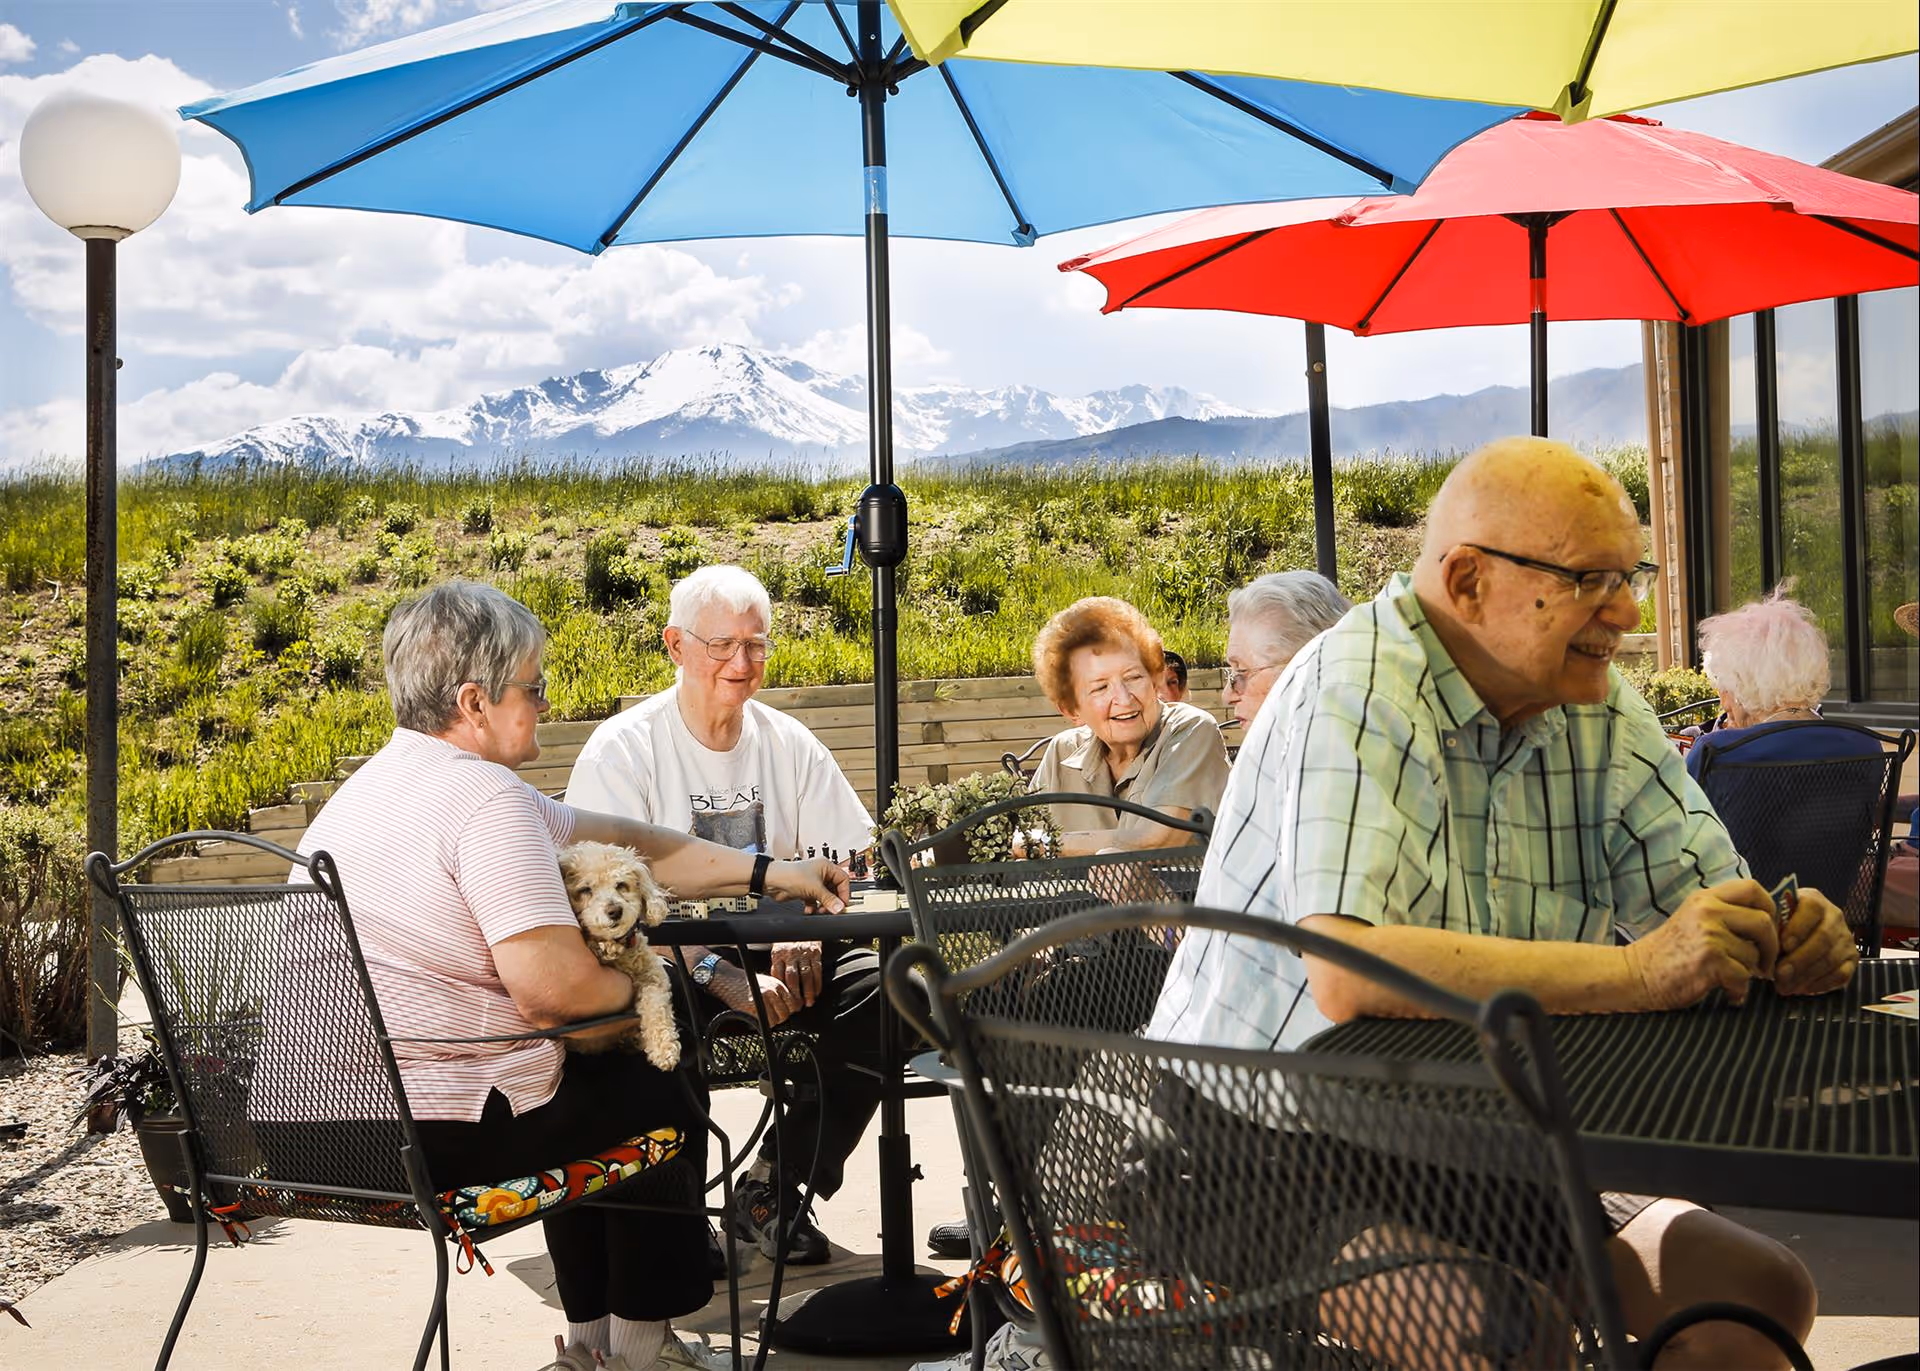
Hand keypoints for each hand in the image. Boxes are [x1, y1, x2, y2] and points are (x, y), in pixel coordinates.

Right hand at [710, 963, 799, 1026]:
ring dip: (771, 1022)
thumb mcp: (769, 983)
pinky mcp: (752, 1008)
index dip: (790, 1011)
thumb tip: (797, 1007)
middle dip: (780, 1017)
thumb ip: (782, 993)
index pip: (794, 1003)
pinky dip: (763, 1024)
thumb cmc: (749, 983)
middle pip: (785, 1014)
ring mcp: (762, 1000)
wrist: (729, 980)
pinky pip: (765, 1023)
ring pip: (776, 1020)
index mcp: (778, 985)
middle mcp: (772, 992)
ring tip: (764, 1016)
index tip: (784, 1012)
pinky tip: (757, 1018)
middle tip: (772, 1015)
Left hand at [766, 857, 848, 912]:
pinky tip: (810, 910)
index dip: (844, 892)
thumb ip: (829, 900)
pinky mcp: (805, 890)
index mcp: (826, 866)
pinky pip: (815, 900)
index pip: (843, 879)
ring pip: (825, 896)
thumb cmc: (790, 875)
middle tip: (833, 909)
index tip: (842, 903)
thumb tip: (839, 907)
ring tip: (821, 910)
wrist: (772, 881)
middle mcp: (820, 873)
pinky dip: (814, 906)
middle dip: (833, 900)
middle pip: (834, 889)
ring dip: (823, 905)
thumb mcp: (815, 888)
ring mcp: (812, 882)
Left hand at [770, 940, 823, 1006]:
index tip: (783, 1001)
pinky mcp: (815, 953)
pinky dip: (817, 983)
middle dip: (795, 994)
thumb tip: (776, 985)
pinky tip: (817, 992)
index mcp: (778, 955)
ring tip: (808, 1003)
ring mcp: (803, 954)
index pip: (778, 975)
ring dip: (808, 992)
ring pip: (806, 976)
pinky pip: (817, 971)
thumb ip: (777, 966)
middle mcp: (790, 955)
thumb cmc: (788, 941)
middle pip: (792, 978)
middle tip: (797, 1006)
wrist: (802, 925)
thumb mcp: (778, 951)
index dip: (781, 990)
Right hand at [1624, 878, 1778, 1008]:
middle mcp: (1706, 911)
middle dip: (1771, 947)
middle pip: (1763, 921)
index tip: (1767, 929)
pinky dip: (1739, 991)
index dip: (1769, 909)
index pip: (1753, 889)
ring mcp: (1708, 935)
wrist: (1635, 975)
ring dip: (1748, 972)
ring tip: (1730, 978)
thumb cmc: (1667, 953)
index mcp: (1704, 898)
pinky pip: (1744, 976)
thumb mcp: (1692, 919)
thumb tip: (1768, 925)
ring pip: (1754, 954)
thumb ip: (1723, 914)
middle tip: (1763, 963)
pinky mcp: (1710, 960)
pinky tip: (1727, 992)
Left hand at [1775, 887, 1855, 995]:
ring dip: (1806, 975)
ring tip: (1785, 986)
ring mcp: (1845, 938)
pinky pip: (1841, 974)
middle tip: (1779, 975)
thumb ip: (1772, 924)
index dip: (1798, 928)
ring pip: (1831, 959)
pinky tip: (1802, 989)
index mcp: (1814, 900)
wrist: (1799, 932)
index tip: (1783, 945)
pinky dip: (1820, 984)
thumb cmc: (1781, 925)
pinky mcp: (1851, 959)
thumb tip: (1764, 942)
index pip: (1811, 909)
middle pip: (1823, 938)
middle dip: (1799, 959)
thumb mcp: (1775, 917)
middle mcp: (1834, 916)